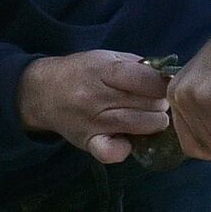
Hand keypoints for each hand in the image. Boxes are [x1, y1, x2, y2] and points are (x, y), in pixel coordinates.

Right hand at [16, 49, 174, 162]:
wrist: (43, 93)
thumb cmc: (81, 73)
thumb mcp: (107, 58)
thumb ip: (137, 66)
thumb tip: (167, 78)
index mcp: (105, 71)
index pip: (148, 80)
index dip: (163, 85)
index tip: (162, 86)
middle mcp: (99, 97)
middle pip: (151, 104)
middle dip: (159, 103)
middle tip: (151, 102)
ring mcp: (94, 122)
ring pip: (143, 126)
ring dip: (152, 123)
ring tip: (144, 116)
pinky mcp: (89, 143)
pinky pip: (114, 153)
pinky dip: (126, 149)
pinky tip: (126, 140)